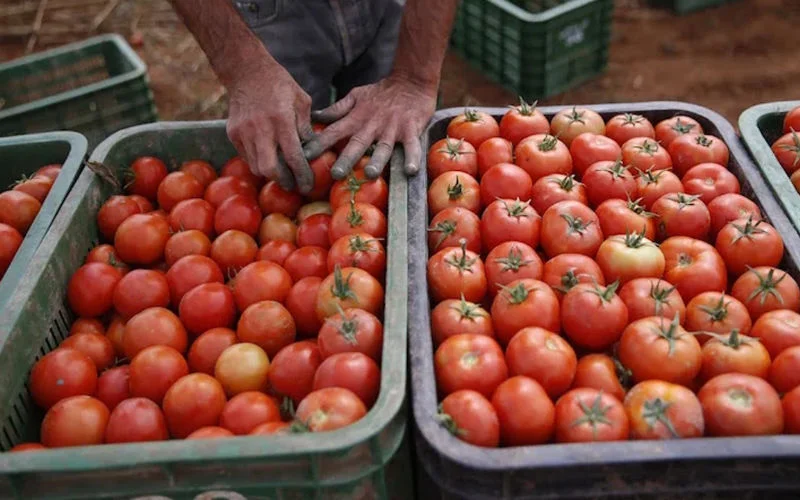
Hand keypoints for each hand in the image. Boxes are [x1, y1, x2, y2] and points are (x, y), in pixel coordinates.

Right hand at [226, 62, 314, 193]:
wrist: (247, 71)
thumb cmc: (279, 85)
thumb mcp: (302, 101)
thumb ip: (306, 128)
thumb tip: (311, 151)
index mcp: (281, 120)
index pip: (293, 157)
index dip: (302, 175)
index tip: (308, 185)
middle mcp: (260, 129)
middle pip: (270, 170)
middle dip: (283, 181)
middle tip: (293, 184)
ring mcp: (244, 132)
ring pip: (256, 167)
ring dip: (271, 173)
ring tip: (282, 172)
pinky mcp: (233, 134)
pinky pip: (246, 157)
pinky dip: (258, 162)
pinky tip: (268, 157)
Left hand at [303, 75, 436, 179]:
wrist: (411, 81)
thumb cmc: (381, 93)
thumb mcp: (356, 96)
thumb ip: (337, 109)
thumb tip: (315, 116)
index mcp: (356, 118)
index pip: (333, 132)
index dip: (318, 144)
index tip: (304, 157)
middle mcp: (372, 125)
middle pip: (357, 144)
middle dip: (346, 159)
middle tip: (336, 174)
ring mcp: (392, 128)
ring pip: (383, 147)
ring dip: (377, 160)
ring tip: (371, 174)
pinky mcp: (411, 130)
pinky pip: (412, 146)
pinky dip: (412, 158)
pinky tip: (410, 170)